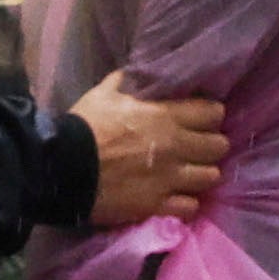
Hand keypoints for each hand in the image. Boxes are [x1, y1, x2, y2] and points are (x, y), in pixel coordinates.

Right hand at [71, 75, 227, 227]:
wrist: (60, 169)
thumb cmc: (82, 128)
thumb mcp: (103, 95)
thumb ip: (125, 82)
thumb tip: (134, 72)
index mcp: (166, 116)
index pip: (214, 113)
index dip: (209, 116)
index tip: (200, 121)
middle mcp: (176, 146)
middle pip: (218, 146)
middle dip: (210, 147)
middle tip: (195, 150)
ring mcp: (168, 178)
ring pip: (210, 177)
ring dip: (200, 175)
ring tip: (187, 176)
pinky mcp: (156, 205)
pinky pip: (189, 207)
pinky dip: (185, 204)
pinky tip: (176, 199)